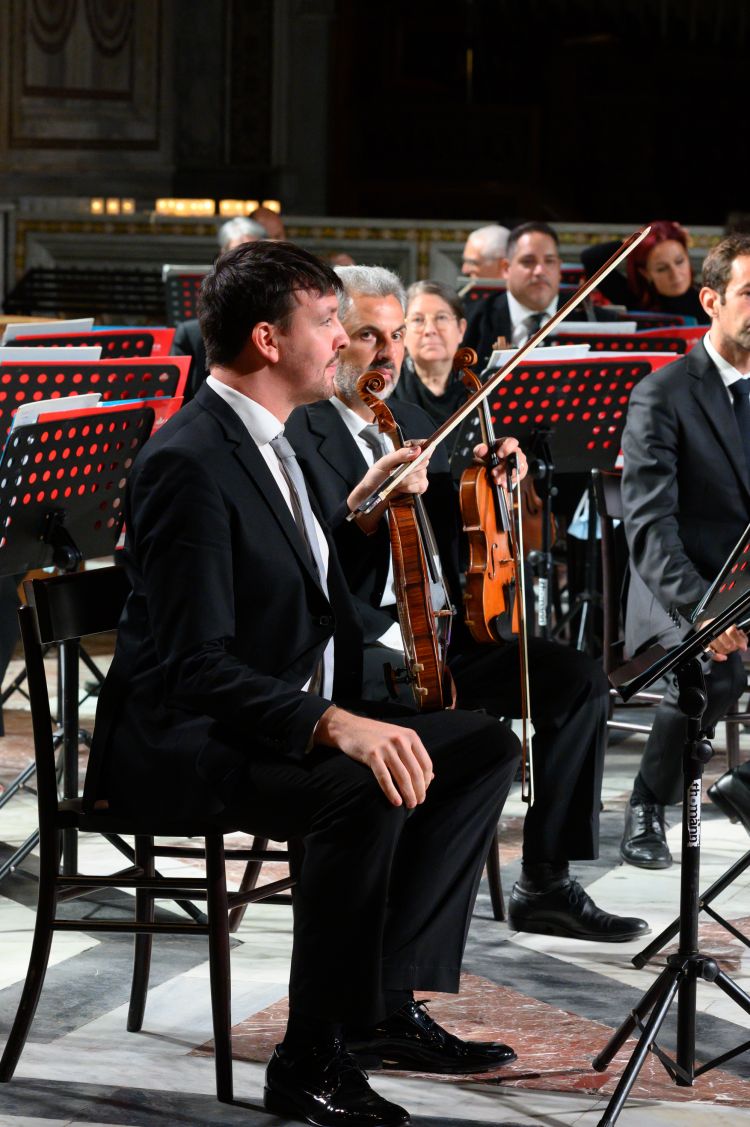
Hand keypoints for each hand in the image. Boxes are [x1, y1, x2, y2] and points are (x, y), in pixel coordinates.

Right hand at [314, 706, 433, 807]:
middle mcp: (400, 740)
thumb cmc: (376, 736)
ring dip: (408, 794)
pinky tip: (396, 802)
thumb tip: (431, 777)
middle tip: (418, 802)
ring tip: (410, 805)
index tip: (423, 791)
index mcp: (410, 736)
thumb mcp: (398, 739)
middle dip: (419, 791)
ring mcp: (386, 747)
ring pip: (403, 777)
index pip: (426, 763)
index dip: (427, 781)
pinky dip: (392, 792)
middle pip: (416, 772)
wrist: (349, 727)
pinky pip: (385, 778)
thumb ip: (414, 755)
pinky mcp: (372, 755)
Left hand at [347, 445, 429, 530]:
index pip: (421, 445)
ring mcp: (418, 475)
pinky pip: (422, 486)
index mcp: (406, 453)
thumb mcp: (384, 463)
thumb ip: (400, 455)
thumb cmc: (376, 476)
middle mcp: (414, 463)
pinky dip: (410, 488)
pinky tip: (402, 488)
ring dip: (406, 480)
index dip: (423, 447)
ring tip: (395, 482)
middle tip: (396, 472)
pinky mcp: (419, 487)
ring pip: (421, 474)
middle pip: (423, 461)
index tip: (418, 451)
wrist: (372, 494)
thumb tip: (417, 450)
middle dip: (409, 468)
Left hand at [473, 436, 527, 486]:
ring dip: (506, 475)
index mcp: (506, 444)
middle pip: (515, 457)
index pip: (512, 442)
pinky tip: (503, 484)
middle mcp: (515, 452)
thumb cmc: (488, 457)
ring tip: (497, 480)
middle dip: (504, 466)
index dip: (507, 447)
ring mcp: (519, 462)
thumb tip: (482, 449)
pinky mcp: (521, 472)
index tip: (499, 454)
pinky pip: (518, 477)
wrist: (492, 468)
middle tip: (493, 472)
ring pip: (518, 468)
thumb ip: (480, 450)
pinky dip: (510, 481)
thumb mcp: (482, 453)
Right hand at [698, 620, 747, 661]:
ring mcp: (708, 638)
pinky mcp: (704, 645)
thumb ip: (740, 635)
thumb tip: (743, 645)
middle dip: (733, 647)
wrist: (708, 626)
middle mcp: (714, 630)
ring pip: (721, 649)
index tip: (743, 646)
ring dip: (727, 651)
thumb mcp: (733, 628)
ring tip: (728, 648)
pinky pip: (710, 653)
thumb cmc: (723, 629)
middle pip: (727, 643)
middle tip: (734, 646)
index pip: (731, 632)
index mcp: (723, 624)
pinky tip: (723, 657)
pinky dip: (717, 656)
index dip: (738, 640)